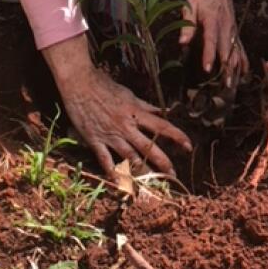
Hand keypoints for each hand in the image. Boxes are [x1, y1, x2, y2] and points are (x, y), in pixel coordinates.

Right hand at [44, 35, 191, 177]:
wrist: (79, 83)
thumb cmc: (104, 85)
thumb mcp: (128, 94)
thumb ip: (145, 106)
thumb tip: (161, 111)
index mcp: (135, 112)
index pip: (161, 126)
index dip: (176, 136)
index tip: (189, 145)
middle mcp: (125, 126)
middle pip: (148, 147)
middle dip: (163, 162)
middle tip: (174, 174)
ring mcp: (110, 135)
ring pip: (130, 157)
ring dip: (142, 171)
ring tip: (152, 184)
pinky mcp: (95, 141)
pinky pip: (106, 160)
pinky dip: (113, 173)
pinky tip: (120, 185)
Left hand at [179, 0, 247, 83]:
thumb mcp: (190, 6)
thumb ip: (187, 25)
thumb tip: (182, 43)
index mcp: (212, 20)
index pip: (211, 40)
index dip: (209, 55)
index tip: (208, 69)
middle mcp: (225, 27)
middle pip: (227, 50)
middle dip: (226, 68)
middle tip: (225, 85)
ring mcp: (232, 31)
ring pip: (236, 52)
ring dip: (235, 69)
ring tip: (233, 84)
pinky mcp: (235, 33)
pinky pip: (241, 48)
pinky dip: (243, 61)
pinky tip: (244, 74)